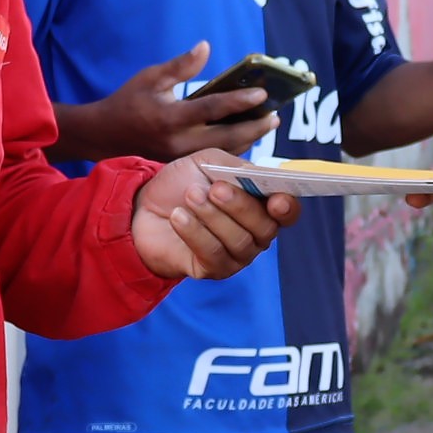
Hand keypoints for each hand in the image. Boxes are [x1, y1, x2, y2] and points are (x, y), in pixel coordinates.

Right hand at [69, 42, 276, 160]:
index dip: (239, 101)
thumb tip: (206, 46)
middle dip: (254, 127)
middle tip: (275, 117)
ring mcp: (180, 157)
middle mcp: (178, 142)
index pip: (212, 110)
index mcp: (170, 118)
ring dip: (248, 140)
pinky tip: (247, 137)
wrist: (106, 134)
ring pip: (223, 152)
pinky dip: (233, 148)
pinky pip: (213, 157)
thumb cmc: (128, 100)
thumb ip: (180, 65)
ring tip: (267, 125)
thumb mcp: (151, 77)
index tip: (262, 94)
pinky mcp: (181, 164)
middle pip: (226, 138)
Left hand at [130, 151, 297, 277]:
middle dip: (240, 206)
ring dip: (213, 216)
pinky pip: (214, 254)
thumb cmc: (182, 183)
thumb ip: (235, 166)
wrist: (144, 207)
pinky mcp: (213, 269)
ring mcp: (236, 254)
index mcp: (261, 204)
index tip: (277, 200)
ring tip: (190, 196)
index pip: (288, 211)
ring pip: (239, 241)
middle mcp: (255, 233)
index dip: (288, 207)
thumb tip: (256, 175)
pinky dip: (195, 232)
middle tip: (215, 188)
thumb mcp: (209, 162)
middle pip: (265, 227)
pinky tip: (178, 217)